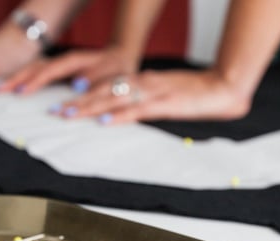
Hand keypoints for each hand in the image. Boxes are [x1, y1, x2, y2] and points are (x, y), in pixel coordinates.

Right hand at [0, 47, 139, 94]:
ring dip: (17, 78)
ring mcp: (59, 65)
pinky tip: (14, 87)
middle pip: (35, 67)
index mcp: (74, 60)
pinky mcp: (58, 71)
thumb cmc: (116, 69)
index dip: (34, 81)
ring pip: (33, 68)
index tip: (21, 91)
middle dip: (16, 78)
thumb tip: (78, 85)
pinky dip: (24, 79)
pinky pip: (37, 73)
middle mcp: (63, 61)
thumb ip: (95, 79)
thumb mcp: (110, 75)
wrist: (120, 59)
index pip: (50, 70)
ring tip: (1, 88)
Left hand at [55, 69, 251, 123]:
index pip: (106, 86)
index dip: (83, 95)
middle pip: (103, 91)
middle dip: (78, 102)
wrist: (223, 86)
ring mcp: (153, 92)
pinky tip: (104, 122)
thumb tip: (121, 109)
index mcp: (141, 79)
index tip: (63, 103)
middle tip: (56, 111)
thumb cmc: (194, 92)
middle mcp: (143, 82)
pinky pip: (137, 110)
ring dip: (90, 107)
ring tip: (70, 114)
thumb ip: (142, 99)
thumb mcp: (162, 93)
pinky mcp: (165, 103)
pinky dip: (119, 116)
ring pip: (114, 98)